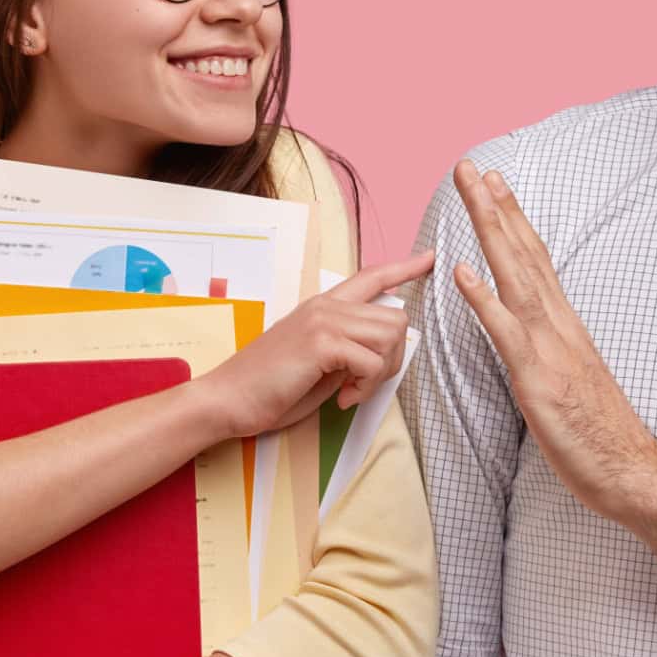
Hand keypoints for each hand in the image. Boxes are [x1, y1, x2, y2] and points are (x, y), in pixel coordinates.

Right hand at [198, 250, 434, 439]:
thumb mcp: (316, 362)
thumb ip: (346, 350)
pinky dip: (365, 387)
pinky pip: (372, 361)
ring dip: (380, 372)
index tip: (429, 258)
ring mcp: (323, 321)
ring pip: (390, 335)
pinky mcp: (321, 343)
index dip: (404, 267)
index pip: (371, 276)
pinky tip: (342, 398)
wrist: (228, 398)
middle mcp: (326, 306)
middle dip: (393, 357)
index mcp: (323, 306)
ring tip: (351, 390)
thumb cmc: (269, 387)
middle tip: (365, 383)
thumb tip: (379, 353)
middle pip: (395, 317)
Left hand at [448, 161, 656, 559]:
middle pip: (524, 253)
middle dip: (496, 207)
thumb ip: (548, 351)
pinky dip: (484, 299)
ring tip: (472, 190)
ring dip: (491, 229)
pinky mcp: (539, 378)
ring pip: (516, 275)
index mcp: (564, 326)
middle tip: (473, 165)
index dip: (513, 220)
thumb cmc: (600, 435)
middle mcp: (559, 325)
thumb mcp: (570, 382)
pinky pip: (507, 332)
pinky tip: (463, 271)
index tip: (494, 185)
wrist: (633, 472)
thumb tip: (526, 334)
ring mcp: (550, 348)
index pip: (535, 260)